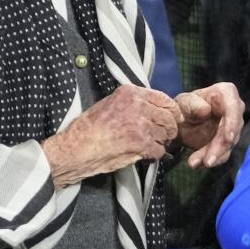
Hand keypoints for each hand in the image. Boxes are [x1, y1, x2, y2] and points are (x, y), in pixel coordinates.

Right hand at [41, 85, 181, 187]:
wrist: (75, 148)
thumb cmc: (88, 128)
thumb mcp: (110, 104)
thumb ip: (133, 103)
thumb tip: (153, 110)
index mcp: (130, 93)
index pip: (164, 99)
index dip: (172, 111)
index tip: (173, 118)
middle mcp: (138, 106)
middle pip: (169, 117)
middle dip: (169, 129)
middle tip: (164, 137)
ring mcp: (141, 125)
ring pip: (166, 134)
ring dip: (161, 143)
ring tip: (150, 146)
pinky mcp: (141, 143)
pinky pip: (159, 150)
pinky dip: (155, 155)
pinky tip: (145, 155)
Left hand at [174, 83, 245, 168]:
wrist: (181, 120)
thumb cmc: (185, 105)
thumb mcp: (184, 102)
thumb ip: (192, 104)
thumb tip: (205, 110)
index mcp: (226, 93)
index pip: (234, 108)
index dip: (233, 123)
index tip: (228, 138)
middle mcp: (234, 110)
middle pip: (232, 131)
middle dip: (220, 147)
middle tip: (208, 160)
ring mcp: (232, 127)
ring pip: (228, 145)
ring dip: (213, 156)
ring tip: (195, 162)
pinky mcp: (227, 142)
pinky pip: (222, 154)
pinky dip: (210, 159)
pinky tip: (197, 163)